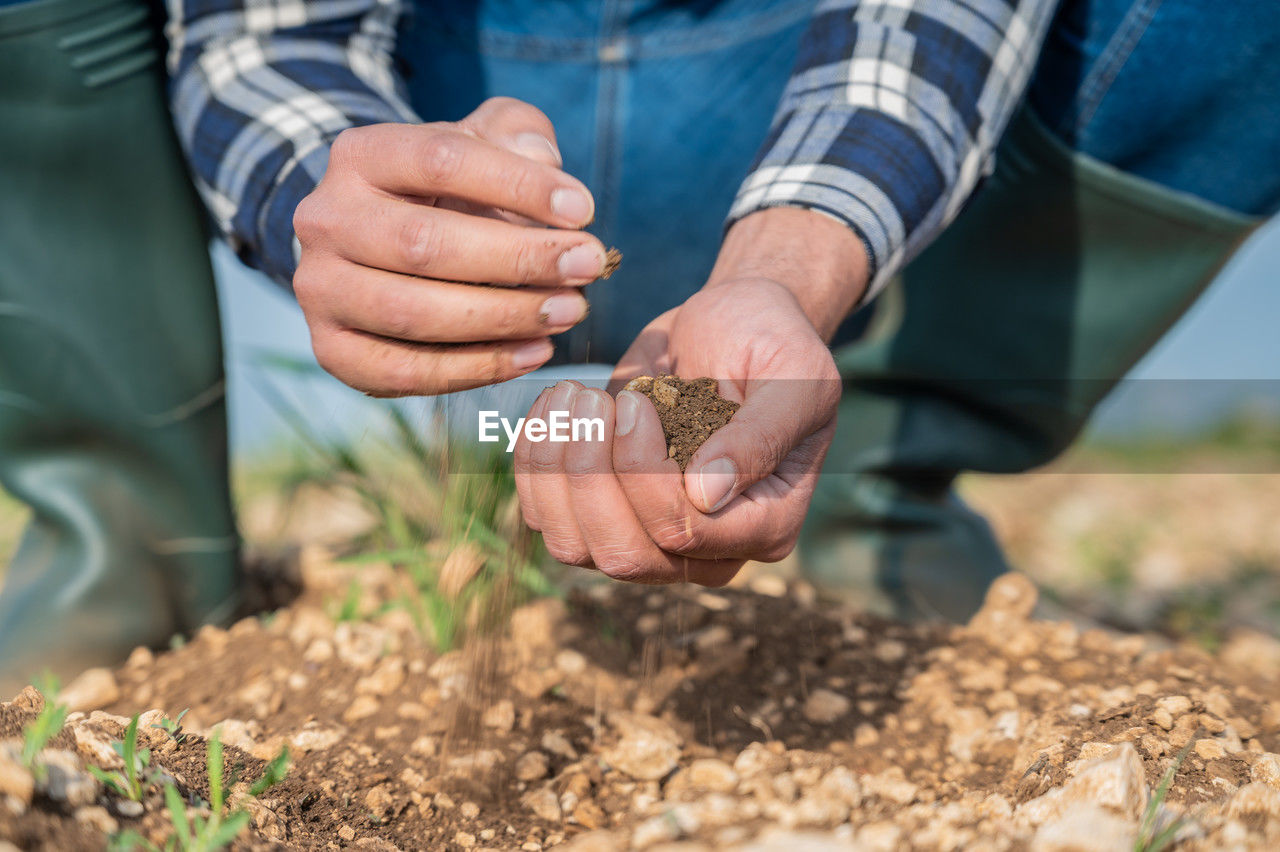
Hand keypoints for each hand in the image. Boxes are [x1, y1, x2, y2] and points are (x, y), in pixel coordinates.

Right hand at [292, 98, 606, 395]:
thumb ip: (516, 132)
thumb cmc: (447, 193)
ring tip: (570, 310)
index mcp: (361, 155)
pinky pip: (406, 370)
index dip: (516, 185)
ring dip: (503, 317)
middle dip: (519, 258)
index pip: (440, 159)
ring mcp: (321, 289)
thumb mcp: (480, 142)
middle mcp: (327, 219)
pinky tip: (535, 351)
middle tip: (588, 264)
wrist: (375, 249)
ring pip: (413, 312)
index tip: (583, 209)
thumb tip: (542, 158)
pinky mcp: (332, 350)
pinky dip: (478, 367)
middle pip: (424, 243)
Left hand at [513, 208, 866, 585]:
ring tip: (571, 397)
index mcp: (764, 526)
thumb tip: (705, 495)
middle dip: (591, 475)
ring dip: (555, 471)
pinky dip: (535, 461)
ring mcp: (649, 538)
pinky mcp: (603, 513)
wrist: (733, 324)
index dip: (643, 474)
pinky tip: (552, 406)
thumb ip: (759, 437)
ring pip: (575, 546)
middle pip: (624, 553)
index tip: (634, 404)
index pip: (684, 533)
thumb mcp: (794, 378)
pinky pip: (547, 517)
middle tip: (590, 399)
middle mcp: (706, 549)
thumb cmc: (772, 344)